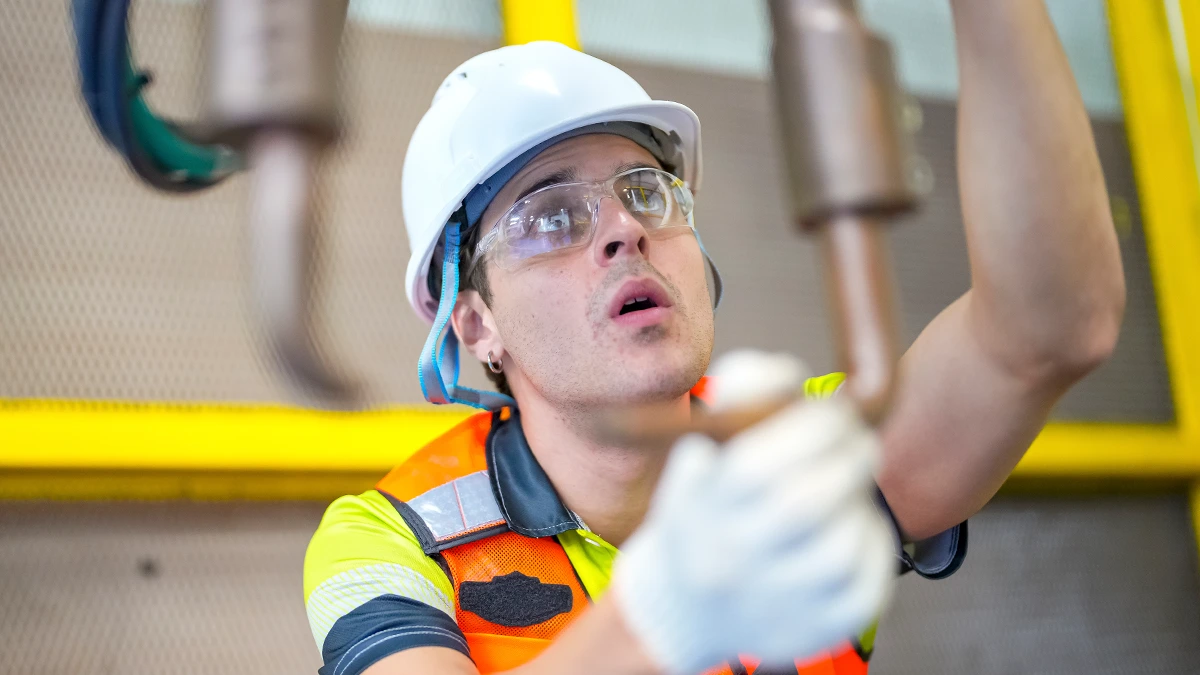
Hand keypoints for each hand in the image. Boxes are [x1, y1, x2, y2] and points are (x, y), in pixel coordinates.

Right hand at [611, 351, 895, 673]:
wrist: (681, 606)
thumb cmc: (701, 510)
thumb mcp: (699, 447)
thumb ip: (738, 393)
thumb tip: (786, 375)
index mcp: (700, 511)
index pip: (757, 468)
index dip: (810, 430)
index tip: (834, 409)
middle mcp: (731, 564)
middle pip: (805, 506)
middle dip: (845, 459)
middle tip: (858, 441)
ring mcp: (773, 605)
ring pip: (840, 547)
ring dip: (857, 502)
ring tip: (848, 486)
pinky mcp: (814, 630)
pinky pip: (865, 586)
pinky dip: (871, 544)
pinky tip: (854, 525)